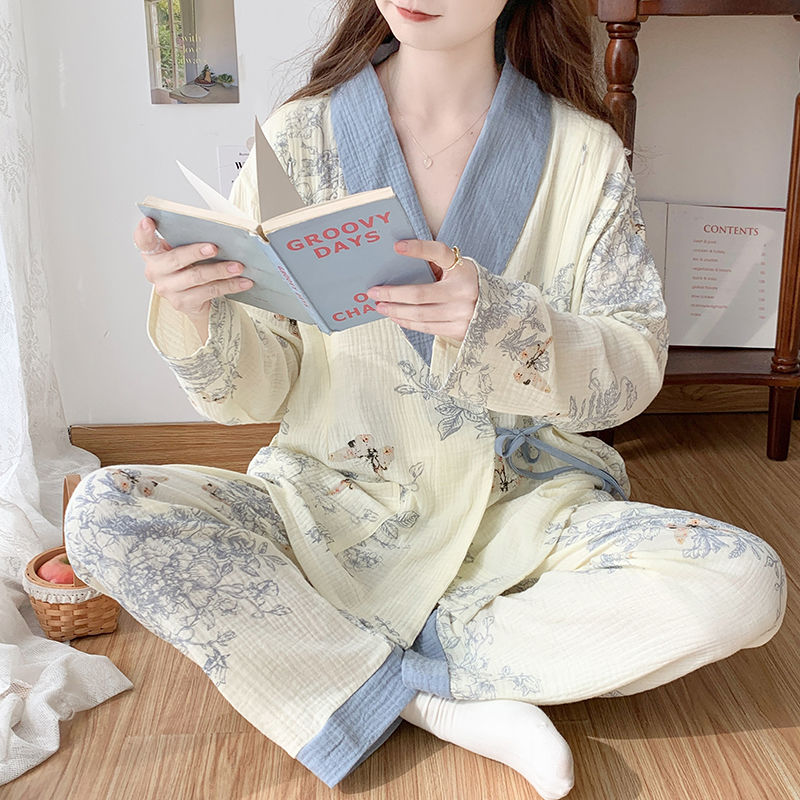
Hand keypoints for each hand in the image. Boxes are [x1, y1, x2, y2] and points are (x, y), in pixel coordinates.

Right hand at [133, 217, 253, 320]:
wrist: (194, 301)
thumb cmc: (189, 268)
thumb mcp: (184, 253)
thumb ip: (189, 241)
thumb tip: (219, 230)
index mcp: (153, 254)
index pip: (143, 241)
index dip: (143, 232)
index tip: (148, 222)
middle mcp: (156, 272)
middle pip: (175, 259)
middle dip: (196, 252)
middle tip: (215, 247)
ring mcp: (168, 289)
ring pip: (196, 277)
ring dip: (220, 271)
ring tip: (238, 266)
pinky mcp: (183, 303)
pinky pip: (210, 292)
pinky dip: (230, 286)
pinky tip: (244, 282)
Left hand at [366, 239, 478, 343]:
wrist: (496, 308)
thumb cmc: (465, 282)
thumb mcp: (457, 268)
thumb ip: (435, 264)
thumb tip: (399, 261)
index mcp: (462, 268)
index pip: (439, 253)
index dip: (418, 249)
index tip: (396, 246)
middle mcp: (464, 291)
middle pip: (419, 294)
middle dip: (392, 294)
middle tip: (373, 292)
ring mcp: (462, 313)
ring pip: (420, 314)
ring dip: (395, 311)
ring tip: (380, 306)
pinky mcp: (459, 330)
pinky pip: (426, 327)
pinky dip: (407, 322)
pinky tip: (396, 317)